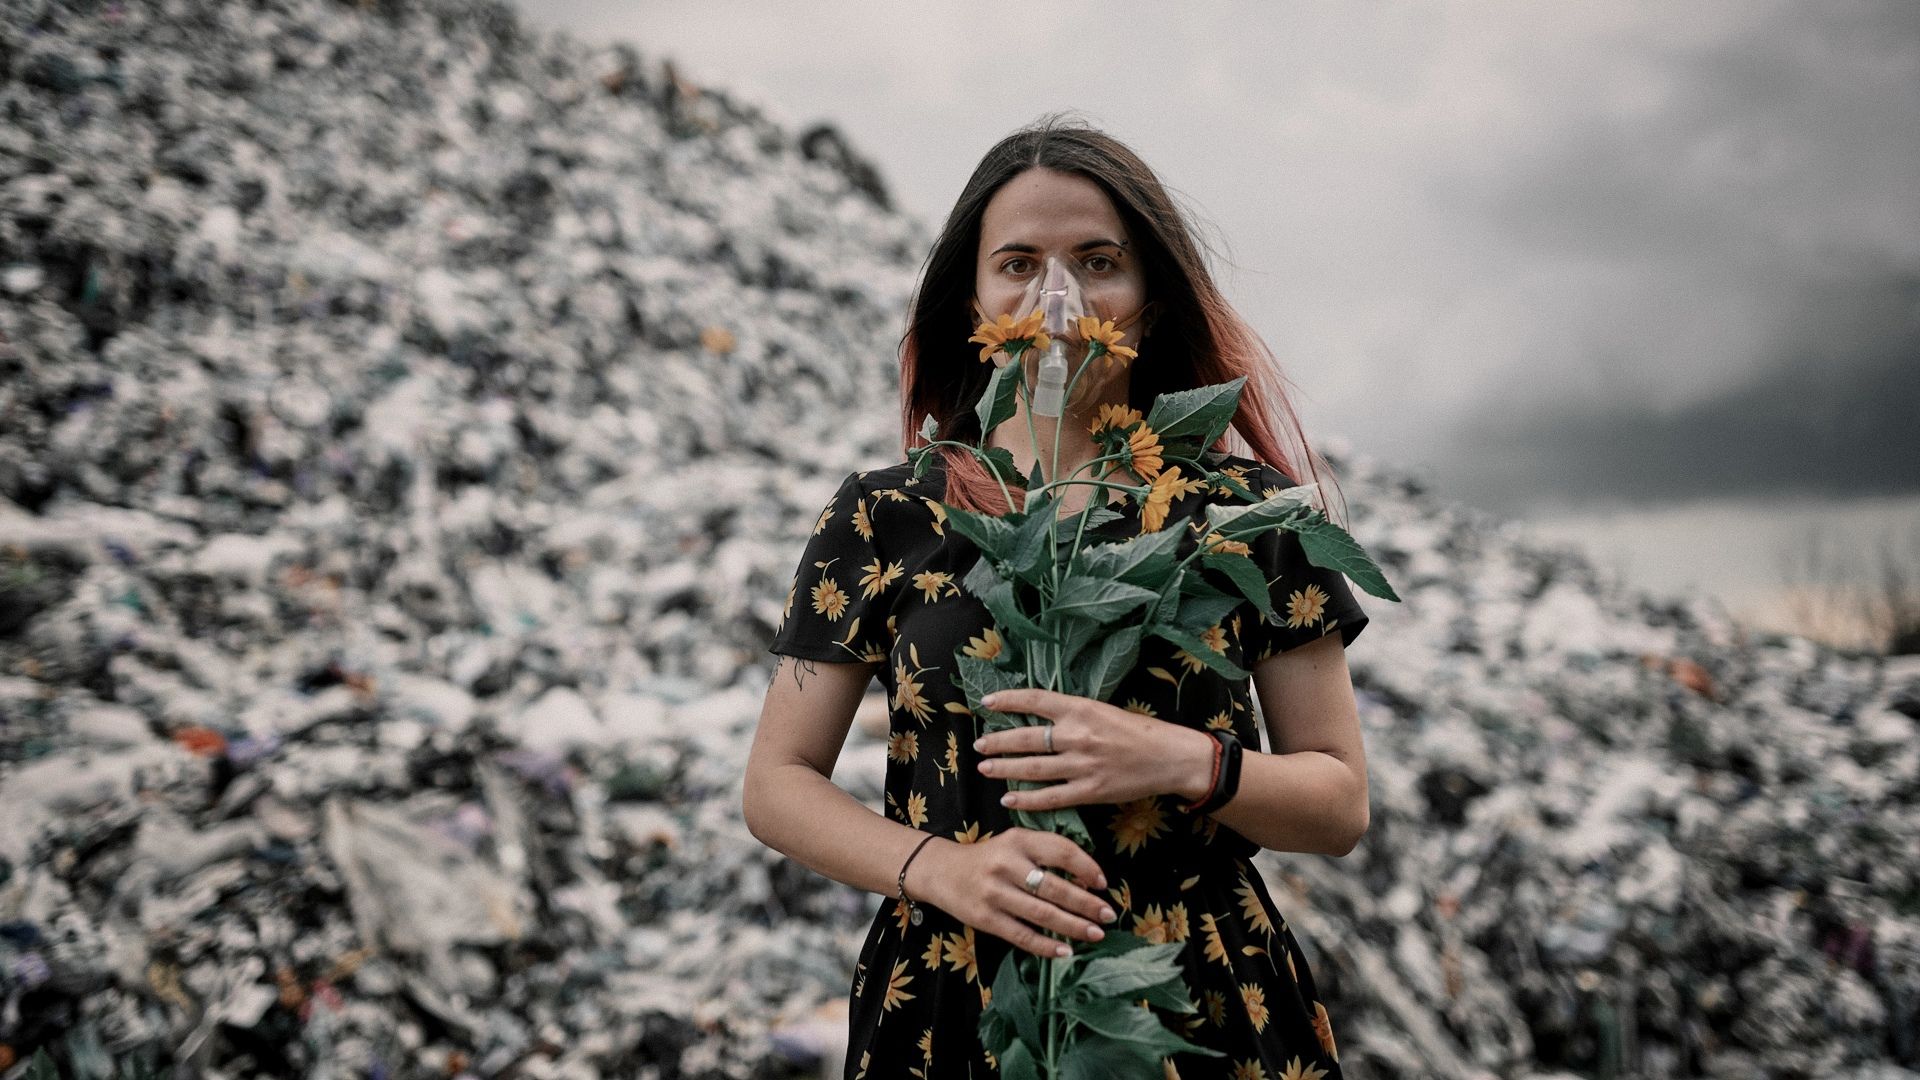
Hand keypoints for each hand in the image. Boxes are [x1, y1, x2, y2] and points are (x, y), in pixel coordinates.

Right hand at [913, 829, 1116, 958]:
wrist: (941, 871)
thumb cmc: (989, 858)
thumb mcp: (1014, 843)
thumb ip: (1045, 854)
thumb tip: (1087, 881)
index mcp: (1018, 840)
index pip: (1061, 851)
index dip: (1086, 867)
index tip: (1102, 883)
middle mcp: (1006, 864)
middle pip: (1054, 886)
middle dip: (1086, 904)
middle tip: (1108, 916)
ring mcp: (994, 893)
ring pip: (1042, 914)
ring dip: (1073, 927)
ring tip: (1095, 934)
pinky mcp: (985, 918)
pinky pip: (1022, 935)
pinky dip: (1046, 946)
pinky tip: (1065, 951)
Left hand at [976, 688, 1214, 809]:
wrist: (1170, 757)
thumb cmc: (1138, 730)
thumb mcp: (1103, 710)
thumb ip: (1072, 714)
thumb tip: (1037, 717)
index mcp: (1081, 708)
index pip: (1034, 700)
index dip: (1007, 700)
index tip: (986, 703)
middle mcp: (1078, 734)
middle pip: (1026, 738)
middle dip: (997, 742)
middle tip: (979, 745)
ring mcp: (1083, 764)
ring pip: (1033, 768)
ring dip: (1004, 769)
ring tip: (985, 769)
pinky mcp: (1090, 790)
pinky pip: (1051, 797)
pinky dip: (1027, 799)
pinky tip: (1009, 798)